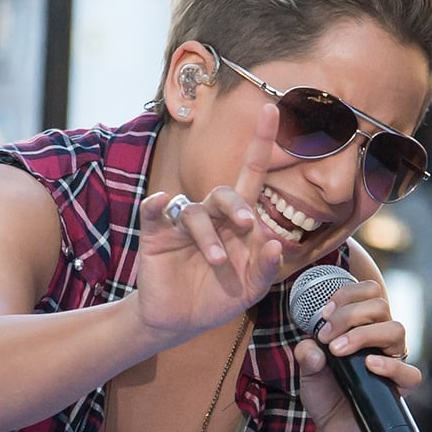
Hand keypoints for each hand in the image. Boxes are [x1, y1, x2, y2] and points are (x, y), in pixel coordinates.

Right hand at [133, 102, 286, 344]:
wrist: (180, 322)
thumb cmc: (219, 297)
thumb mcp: (251, 288)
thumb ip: (267, 267)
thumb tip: (276, 243)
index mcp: (238, 221)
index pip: (251, 174)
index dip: (261, 142)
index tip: (272, 109)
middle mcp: (211, 215)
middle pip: (224, 192)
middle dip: (236, 206)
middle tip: (246, 225)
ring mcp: (181, 224)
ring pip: (194, 211)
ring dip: (207, 235)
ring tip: (217, 261)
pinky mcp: (155, 235)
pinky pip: (155, 211)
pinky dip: (157, 205)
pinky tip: (160, 204)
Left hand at [294, 277, 420, 431]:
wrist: (334, 431)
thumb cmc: (326, 395)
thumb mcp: (307, 371)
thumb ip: (306, 355)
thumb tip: (313, 347)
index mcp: (363, 326)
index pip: (368, 293)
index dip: (346, 295)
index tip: (322, 314)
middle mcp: (381, 339)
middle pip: (380, 305)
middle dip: (348, 315)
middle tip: (326, 336)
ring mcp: (393, 361)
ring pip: (396, 328)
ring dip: (364, 334)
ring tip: (338, 351)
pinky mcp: (400, 387)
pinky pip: (409, 371)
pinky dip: (390, 366)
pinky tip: (369, 365)